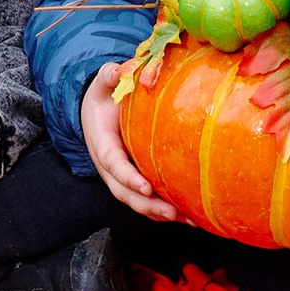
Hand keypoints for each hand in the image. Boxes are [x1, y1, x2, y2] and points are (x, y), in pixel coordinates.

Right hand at [81, 62, 180, 218]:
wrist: (97, 112)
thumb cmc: (104, 97)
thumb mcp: (103, 82)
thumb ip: (111, 75)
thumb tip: (123, 69)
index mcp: (102, 144)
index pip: (114, 164)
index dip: (128, 178)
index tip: (145, 188)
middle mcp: (110, 167)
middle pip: (126, 193)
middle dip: (148, 206)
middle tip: (172, 213)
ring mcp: (123, 177)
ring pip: (139, 203)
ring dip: (162, 214)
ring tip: (190, 220)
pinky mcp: (137, 181)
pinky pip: (150, 200)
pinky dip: (168, 211)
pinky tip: (192, 215)